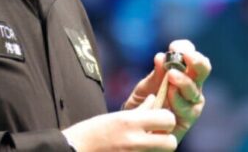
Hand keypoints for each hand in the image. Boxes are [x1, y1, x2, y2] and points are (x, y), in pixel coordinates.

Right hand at [62, 95, 176, 150]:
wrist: (76, 150)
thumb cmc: (93, 131)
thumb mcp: (115, 116)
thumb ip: (139, 110)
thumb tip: (154, 100)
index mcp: (130, 121)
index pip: (168, 119)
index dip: (167, 119)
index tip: (160, 119)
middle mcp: (134, 140)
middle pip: (171, 142)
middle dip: (167, 139)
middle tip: (158, 136)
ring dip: (158, 149)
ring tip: (147, 143)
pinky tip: (136, 150)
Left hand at [122, 40, 210, 141]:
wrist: (135, 128)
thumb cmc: (143, 104)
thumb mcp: (146, 86)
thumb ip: (155, 74)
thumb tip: (161, 57)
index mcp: (183, 73)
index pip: (191, 55)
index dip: (186, 48)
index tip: (175, 46)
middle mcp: (191, 86)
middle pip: (202, 70)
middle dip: (197, 61)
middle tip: (186, 56)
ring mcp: (191, 103)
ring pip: (195, 90)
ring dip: (184, 81)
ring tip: (172, 76)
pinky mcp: (187, 120)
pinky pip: (187, 109)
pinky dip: (179, 100)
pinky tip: (170, 94)